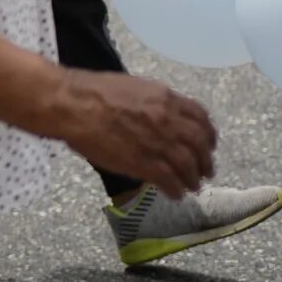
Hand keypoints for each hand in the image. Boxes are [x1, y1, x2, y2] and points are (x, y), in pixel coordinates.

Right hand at [51, 71, 216, 198]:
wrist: (72, 104)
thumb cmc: (92, 91)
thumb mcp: (131, 87)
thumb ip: (151, 102)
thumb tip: (156, 114)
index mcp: (166, 99)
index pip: (200, 116)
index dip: (208, 133)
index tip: (208, 143)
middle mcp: (169, 120)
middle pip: (200, 144)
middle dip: (206, 160)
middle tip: (206, 171)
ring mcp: (159, 143)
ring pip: (188, 165)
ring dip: (193, 178)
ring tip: (192, 187)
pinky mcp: (144, 163)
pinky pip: (169, 180)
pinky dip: (175, 189)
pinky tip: (174, 194)